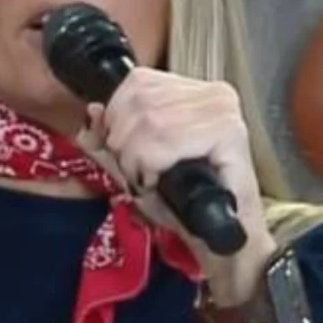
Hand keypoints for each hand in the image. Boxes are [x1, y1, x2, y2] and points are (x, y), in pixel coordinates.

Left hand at [75, 68, 275, 302]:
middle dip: (124, 144)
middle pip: (139, 101)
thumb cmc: (182, 204)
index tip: (125, 153)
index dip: (116, 119)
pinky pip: (166, 140)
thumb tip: (93, 111)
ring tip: (151, 178)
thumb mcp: (132, 166)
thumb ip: (106, 140)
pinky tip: (161, 180)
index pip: (136, 82)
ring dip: (137, 159)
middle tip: (139, 173)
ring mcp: (224, 110)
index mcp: (193, 90)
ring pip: (149, 120)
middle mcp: (213, 92)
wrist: (221, 240)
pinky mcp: (229, 133)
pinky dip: (152, 165)